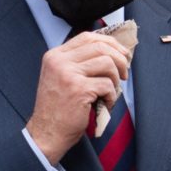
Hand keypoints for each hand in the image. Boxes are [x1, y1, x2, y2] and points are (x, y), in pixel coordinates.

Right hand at [26, 32, 129, 164]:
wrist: (46, 134)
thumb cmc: (58, 108)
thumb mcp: (61, 77)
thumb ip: (77, 62)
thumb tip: (110, 50)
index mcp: (55, 55)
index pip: (87, 37)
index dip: (109, 42)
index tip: (121, 53)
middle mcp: (59, 61)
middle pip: (100, 47)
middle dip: (119, 59)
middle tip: (124, 73)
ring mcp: (68, 74)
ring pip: (107, 63)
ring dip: (116, 79)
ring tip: (111, 92)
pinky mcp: (78, 89)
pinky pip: (107, 85)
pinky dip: (112, 96)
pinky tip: (105, 104)